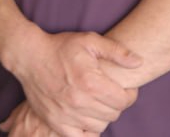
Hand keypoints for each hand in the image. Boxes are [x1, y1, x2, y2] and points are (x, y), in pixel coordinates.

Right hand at [5, 30, 140, 134]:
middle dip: (117, 104)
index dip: (129, 94)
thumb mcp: (90, 41)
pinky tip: (87, 117)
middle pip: (113, 114)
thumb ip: (117, 52)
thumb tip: (139, 62)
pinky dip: (87, 130)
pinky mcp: (56, 122)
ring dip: (103, 116)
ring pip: (100, 126)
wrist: (30, 56)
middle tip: (110, 93)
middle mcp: (79, 101)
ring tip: (98, 102)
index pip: (123, 100)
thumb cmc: (61, 47)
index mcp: (90, 82)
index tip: (125, 88)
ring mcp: (66, 114)